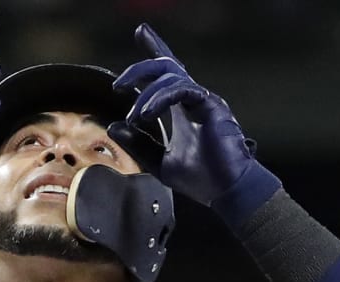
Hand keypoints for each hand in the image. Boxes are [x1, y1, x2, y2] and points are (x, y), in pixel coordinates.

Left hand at [108, 24, 266, 207]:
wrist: (226, 191)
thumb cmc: (200, 179)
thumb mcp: (159, 161)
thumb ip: (137, 143)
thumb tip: (113, 127)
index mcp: (182, 109)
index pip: (167, 73)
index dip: (155, 49)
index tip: (141, 32)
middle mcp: (193, 100)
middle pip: (166, 67)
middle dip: (139, 70)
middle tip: (118, 85)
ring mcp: (204, 100)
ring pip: (171, 76)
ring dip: (145, 95)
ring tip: (134, 117)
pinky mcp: (212, 106)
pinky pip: (182, 90)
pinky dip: (160, 99)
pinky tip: (147, 114)